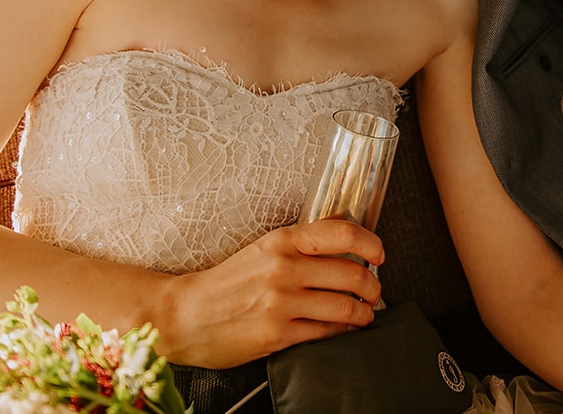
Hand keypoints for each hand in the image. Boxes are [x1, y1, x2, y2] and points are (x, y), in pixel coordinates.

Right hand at [153, 218, 385, 368]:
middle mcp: (283, 268)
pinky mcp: (277, 335)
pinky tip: (343, 330)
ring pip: (345, 306)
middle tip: (374, 291)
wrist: (183, 316)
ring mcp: (281, 303)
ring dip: (363, 312)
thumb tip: (344, 228)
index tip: (379, 254)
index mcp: (281, 241)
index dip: (371, 243)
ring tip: (364, 313)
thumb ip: (302, 241)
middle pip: (352, 273)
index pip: (342, 233)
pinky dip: (342, 332)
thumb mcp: (263, 250)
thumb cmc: (225, 284)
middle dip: (373, 286)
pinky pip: (326, 333)